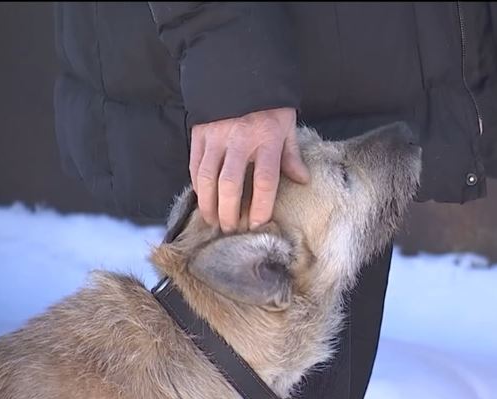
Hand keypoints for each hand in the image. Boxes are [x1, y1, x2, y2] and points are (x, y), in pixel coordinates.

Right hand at [189, 107, 309, 232]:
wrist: (241, 70)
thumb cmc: (269, 104)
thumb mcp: (286, 126)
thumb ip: (291, 155)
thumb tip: (302, 180)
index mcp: (267, 139)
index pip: (264, 180)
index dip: (260, 206)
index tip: (257, 224)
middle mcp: (240, 139)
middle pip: (230, 184)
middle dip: (229, 212)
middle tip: (231, 230)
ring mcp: (216, 136)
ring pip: (206, 177)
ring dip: (208, 204)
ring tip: (214, 221)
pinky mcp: (199, 133)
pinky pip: (194, 165)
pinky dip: (197, 186)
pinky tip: (203, 199)